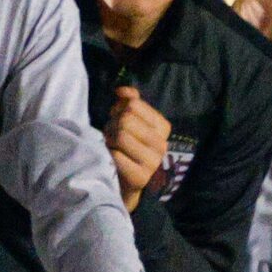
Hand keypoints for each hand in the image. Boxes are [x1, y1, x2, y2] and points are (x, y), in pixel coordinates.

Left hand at [107, 85, 171, 210]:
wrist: (125, 180)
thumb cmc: (125, 145)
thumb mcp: (129, 120)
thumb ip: (129, 101)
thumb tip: (123, 91)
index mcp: (162, 127)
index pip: (133, 104)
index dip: (118, 110)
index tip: (118, 119)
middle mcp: (162, 144)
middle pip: (126, 119)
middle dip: (112, 125)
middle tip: (112, 135)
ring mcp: (153, 162)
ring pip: (121, 135)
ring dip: (109, 139)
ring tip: (112, 146)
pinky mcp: (140, 177)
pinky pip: (116, 155)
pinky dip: (108, 154)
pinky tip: (112, 159)